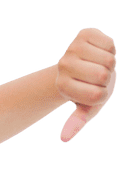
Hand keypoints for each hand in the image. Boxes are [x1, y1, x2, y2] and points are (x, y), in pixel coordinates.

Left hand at [56, 27, 116, 142]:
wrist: (84, 67)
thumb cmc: (88, 91)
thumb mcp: (85, 109)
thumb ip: (77, 123)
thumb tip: (64, 139)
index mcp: (62, 87)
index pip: (96, 96)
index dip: (102, 95)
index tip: (92, 92)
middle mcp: (63, 66)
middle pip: (104, 76)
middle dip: (107, 79)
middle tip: (97, 78)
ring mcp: (72, 48)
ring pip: (110, 60)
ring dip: (109, 64)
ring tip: (98, 66)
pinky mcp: (84, 34)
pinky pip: (110, 45)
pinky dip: (110, 50)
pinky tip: (99, 53)